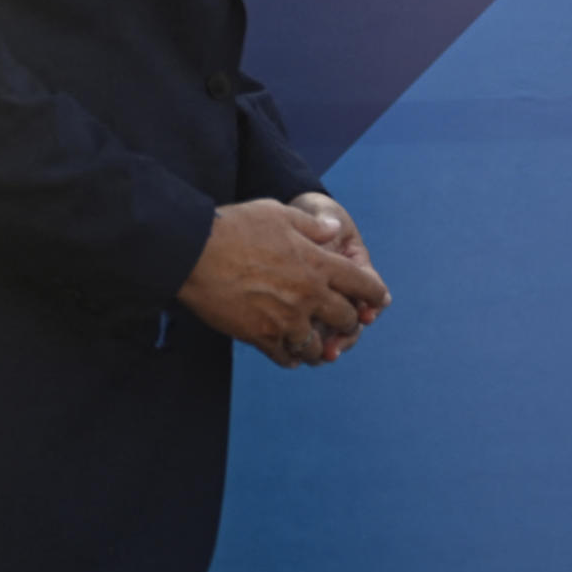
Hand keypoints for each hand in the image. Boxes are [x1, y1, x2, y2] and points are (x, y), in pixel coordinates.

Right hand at [178, 198, 391, 367]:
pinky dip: (291, 357)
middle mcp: (308, 295)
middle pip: (345, 318)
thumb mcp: (279, 214)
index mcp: (318, 263)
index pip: (362, 284)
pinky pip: (285, 356)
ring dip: (319, 345)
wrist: (193, 252)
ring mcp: (285, 319)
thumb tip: (333, 229)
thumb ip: (312, 226)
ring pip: (316, 344)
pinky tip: (291, 356)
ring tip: (316, 345)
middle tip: (345, 324)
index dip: (374, 293)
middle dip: (348, 321)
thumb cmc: (235, 227)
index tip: (378, 301)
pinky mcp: (260, 335)